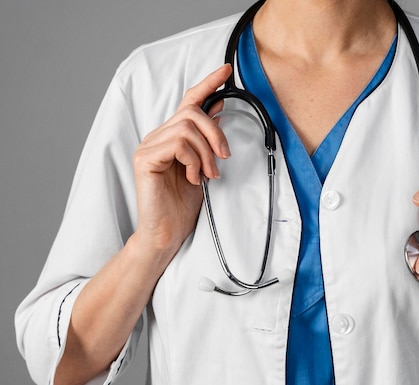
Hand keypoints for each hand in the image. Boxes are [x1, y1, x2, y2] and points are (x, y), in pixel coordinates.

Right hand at [132, 64, 231, 254]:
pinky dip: (193, 160)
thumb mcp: (204, 166)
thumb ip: (207, 140)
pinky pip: (178, 143)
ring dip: (206, 152)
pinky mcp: (145, 159)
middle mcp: (157, 137)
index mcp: (171, 136)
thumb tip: (219, 109)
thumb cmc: (184, 204)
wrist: (167, 233)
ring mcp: (148, 146)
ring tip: (208, 175)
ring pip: (187, 127)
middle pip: (192, 112)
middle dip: (216, 133)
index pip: (188, 102)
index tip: (227, 70)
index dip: (208, 84)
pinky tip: (193, 178)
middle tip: (224, 158)